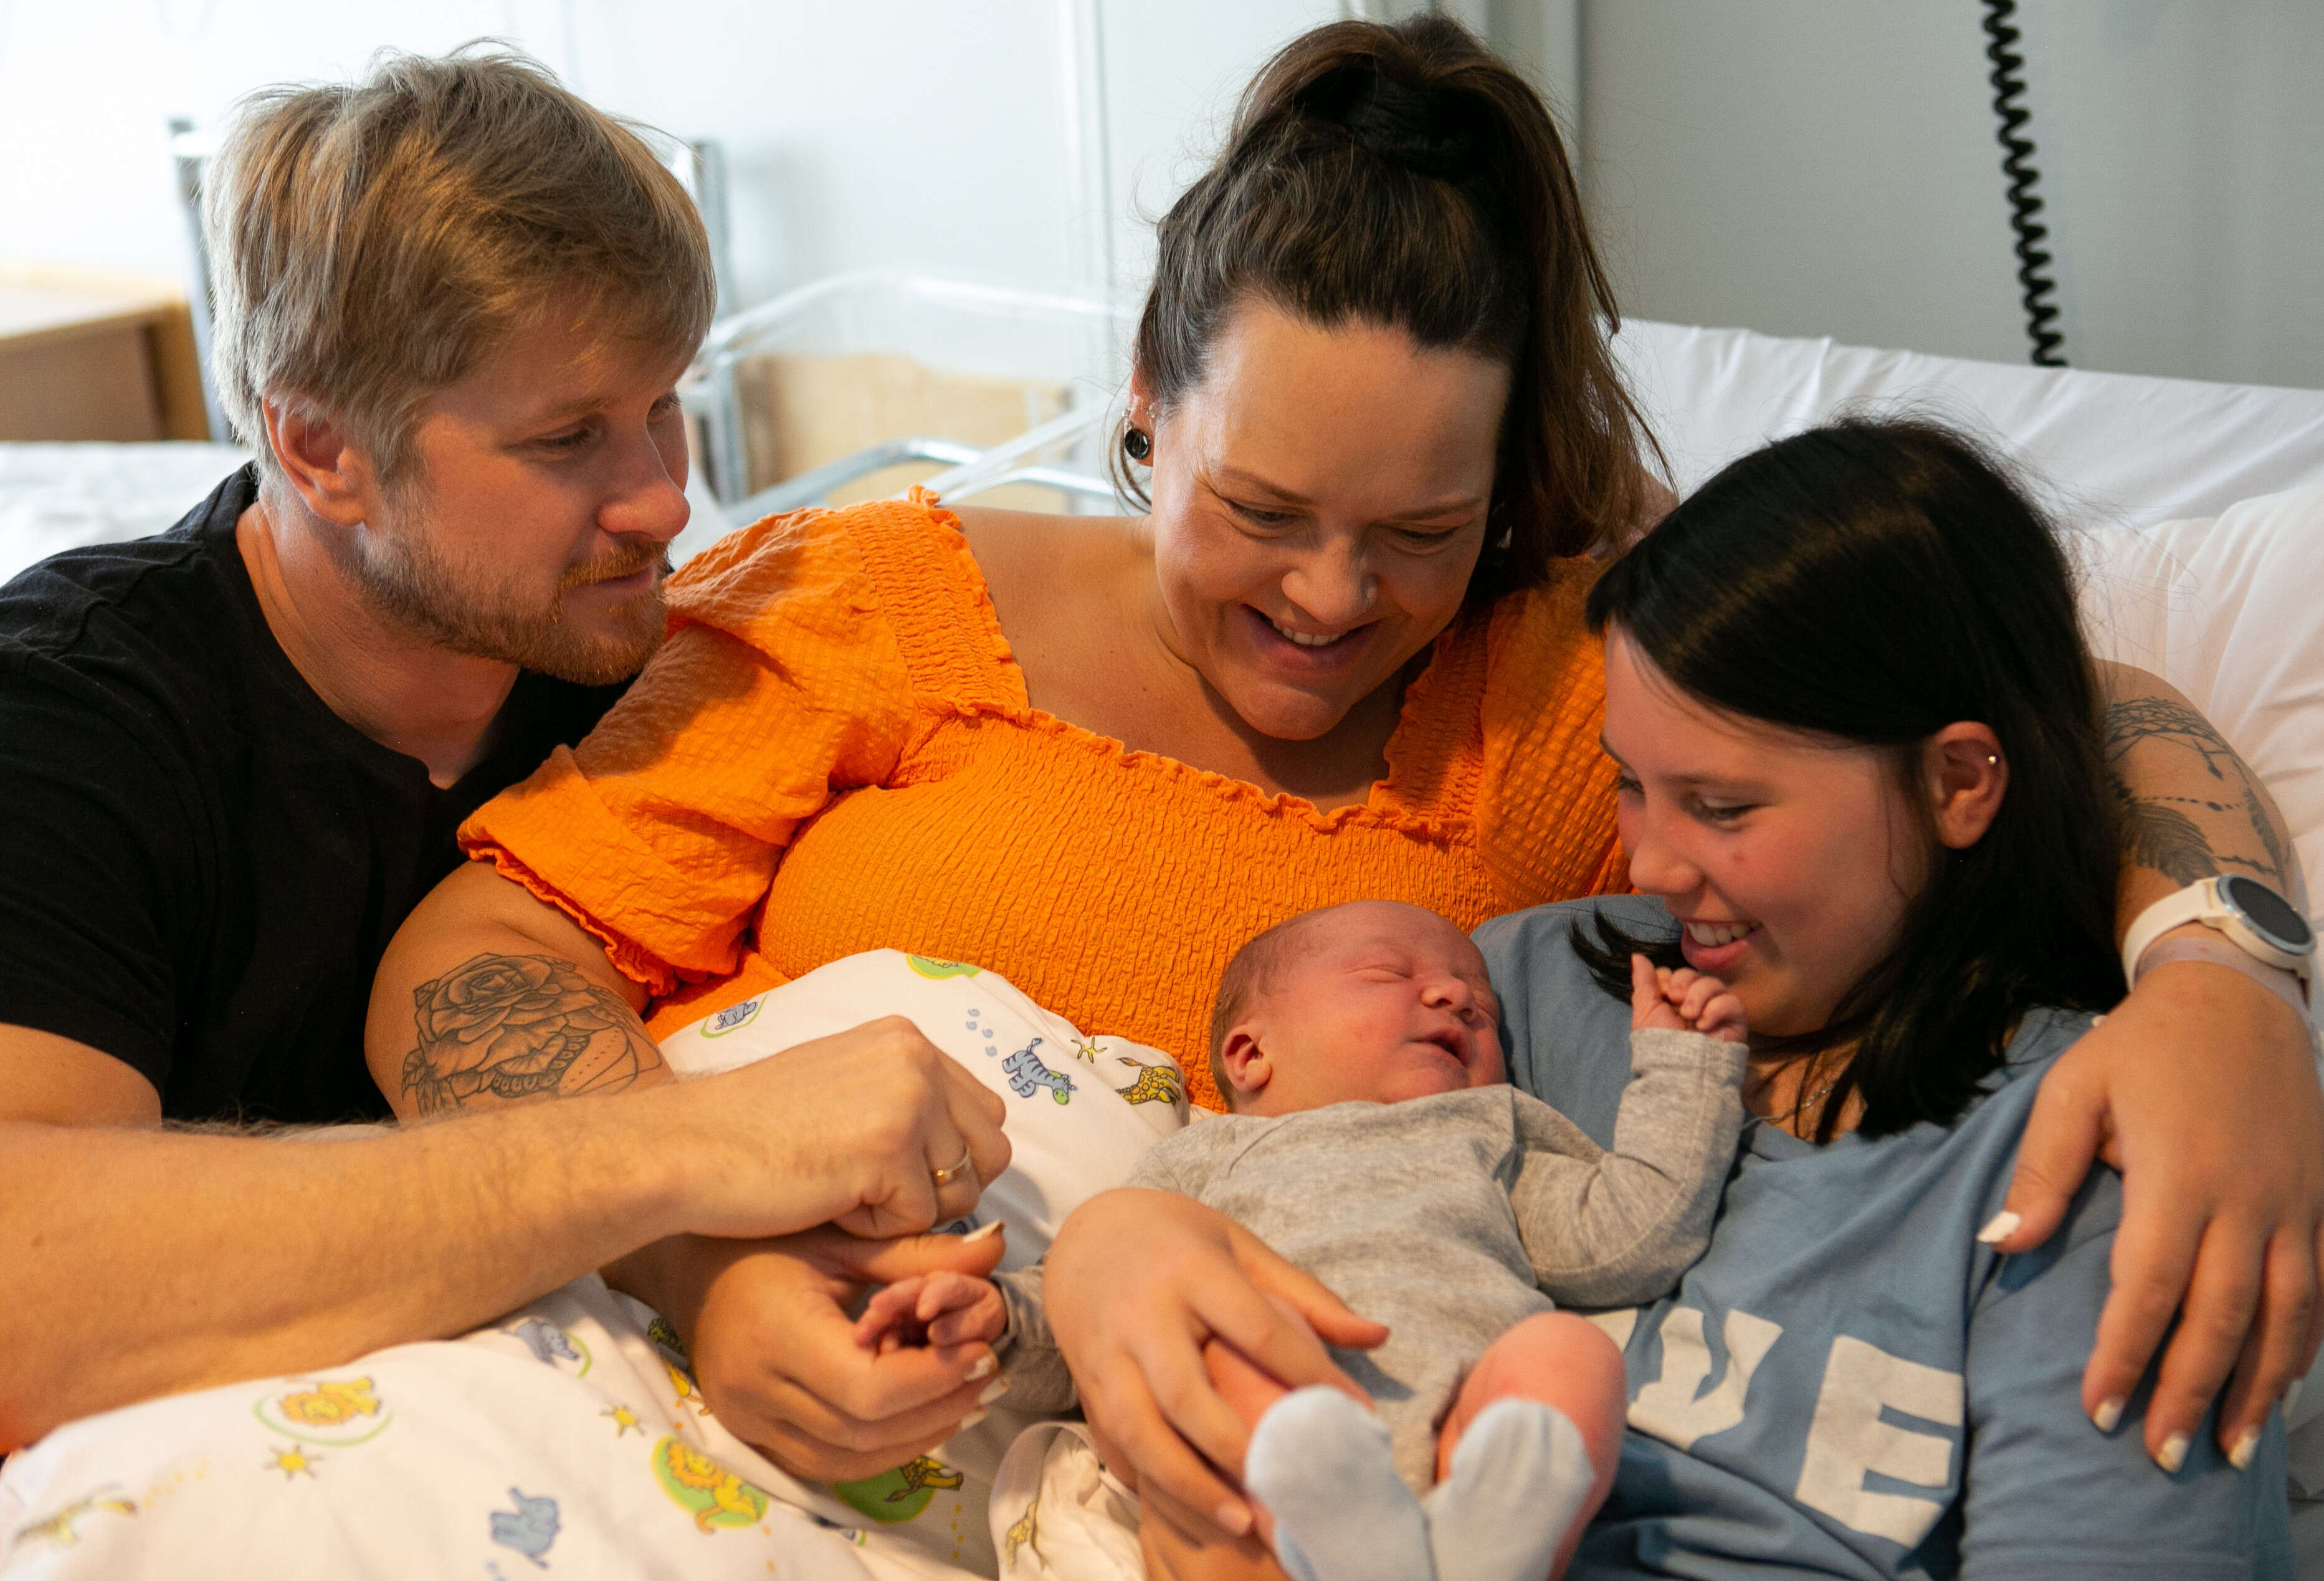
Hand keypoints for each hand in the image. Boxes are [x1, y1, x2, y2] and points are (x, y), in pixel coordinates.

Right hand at [640, 1015, 1010, 1241]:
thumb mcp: (843, 1087)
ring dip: (906, 1209)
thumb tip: (974, 1154)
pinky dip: (874, 1228)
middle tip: (871, 1191)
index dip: (947, 1159)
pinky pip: (917, 1219)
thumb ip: (906, 1100)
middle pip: (990, 1152)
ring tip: (841, 1188)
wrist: (685, 1147)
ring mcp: (907, 1099)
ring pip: (960, 1191)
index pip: (983, 1114)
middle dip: (943, 1189)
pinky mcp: (890, 1148)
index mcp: (907, 1039)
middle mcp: (917, 1057)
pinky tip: (825, 1200)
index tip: (888, 1171)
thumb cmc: (753, 1131)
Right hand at [660, 1225, 1011, 1482]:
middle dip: (937, 1409)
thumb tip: (995, 1247)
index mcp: (777, 1334)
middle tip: (988, 1373)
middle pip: (862, 1432)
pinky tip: (916, 1418)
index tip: (981, 1351)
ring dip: (914, 1437)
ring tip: (966, 1398)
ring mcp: (747, 1420)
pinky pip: (823, 1462)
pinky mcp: (749, 1433)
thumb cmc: (766, 1236)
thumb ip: (919, 1253)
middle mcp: (755, 1390)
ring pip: (845, 1460)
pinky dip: (877, 1448)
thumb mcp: (842, 1235)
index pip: (867, 1389)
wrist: (687, 1261)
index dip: (933, 1379)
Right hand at [1045, 1188, 1388, 1539]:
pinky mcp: (1084, 1380)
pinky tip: (1188, 1509)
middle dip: (1232, 1450)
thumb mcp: (1241, 1246)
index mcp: (1193, 1272)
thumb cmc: (1179, 1240)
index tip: (1356, 1418)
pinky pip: (1111, 1441)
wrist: (1087, 1232)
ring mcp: (1106, 1350)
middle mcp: (1144, 1313)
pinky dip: (1148, 1479)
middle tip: (1282, 1494)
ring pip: (1138, 1428)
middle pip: (1184, 1392)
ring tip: (1239, 1520)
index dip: (1309, 1375)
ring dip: (1186, 1481)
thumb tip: (1380, 1336)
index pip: (1257, 1330)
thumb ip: (1307, 1295)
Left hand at [1630, 955, 1745, 1042]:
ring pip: (1712, 982)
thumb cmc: (1660, 1044)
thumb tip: (1636, 955)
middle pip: (1692, 974)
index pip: (1674, 974)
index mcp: (1673, 1001)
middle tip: (1676, 1001)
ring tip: (1691, 1018)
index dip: (1669, 979)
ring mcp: (1716, 1010)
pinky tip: (1705, 1025)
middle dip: (1683, 984)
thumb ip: (1643, 982)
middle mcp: (1695, 1003)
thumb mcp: (1646, 1011)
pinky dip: (1716, 1009)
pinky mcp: (1735, 1019)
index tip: (1664, 994)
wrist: (1681, 1070)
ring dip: (1698, 996)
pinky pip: (1730, 1000)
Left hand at [1986, 959, 2323, 1464]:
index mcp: (2180, 1174)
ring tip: (2225, 1448)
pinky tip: (2279, 1388)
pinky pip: (2321, 1290)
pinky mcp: (2321, 1203)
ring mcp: (2295, 1205)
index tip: (2099, 1409)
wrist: (2235, 998)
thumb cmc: (2140, 1049)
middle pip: (2223, 1317)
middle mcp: (2248, 1200)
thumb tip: (2001, 1246)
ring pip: (2286, 1317)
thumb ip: (2041, 1170)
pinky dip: (2304, 1347)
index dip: (2126, 1353)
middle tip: (2161, 1457)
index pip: (2150, 1285)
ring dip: (2258, 1388)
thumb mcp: (2073, 1090)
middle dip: (2190, 1392)